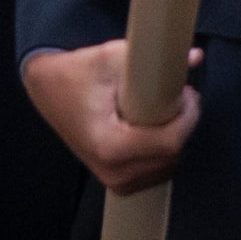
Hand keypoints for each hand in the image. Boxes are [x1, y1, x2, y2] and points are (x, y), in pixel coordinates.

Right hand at [22, 39, 203, 193]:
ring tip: (163, 111)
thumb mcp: (108, 58)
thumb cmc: (74, 74)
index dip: (187, 116)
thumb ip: (152, 59)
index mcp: (110, 145)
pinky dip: (162, 151)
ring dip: (173, 138)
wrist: (45, 90)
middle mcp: (113, 171)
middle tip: (177, 97)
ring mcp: (115, 181)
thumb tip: (195, 57)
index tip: (187, 93)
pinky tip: (152, 129)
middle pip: (172, 155)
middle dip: (181, 124)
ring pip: (167, 166)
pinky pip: (156, 172)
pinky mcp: (117, 183)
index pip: (169, 142)